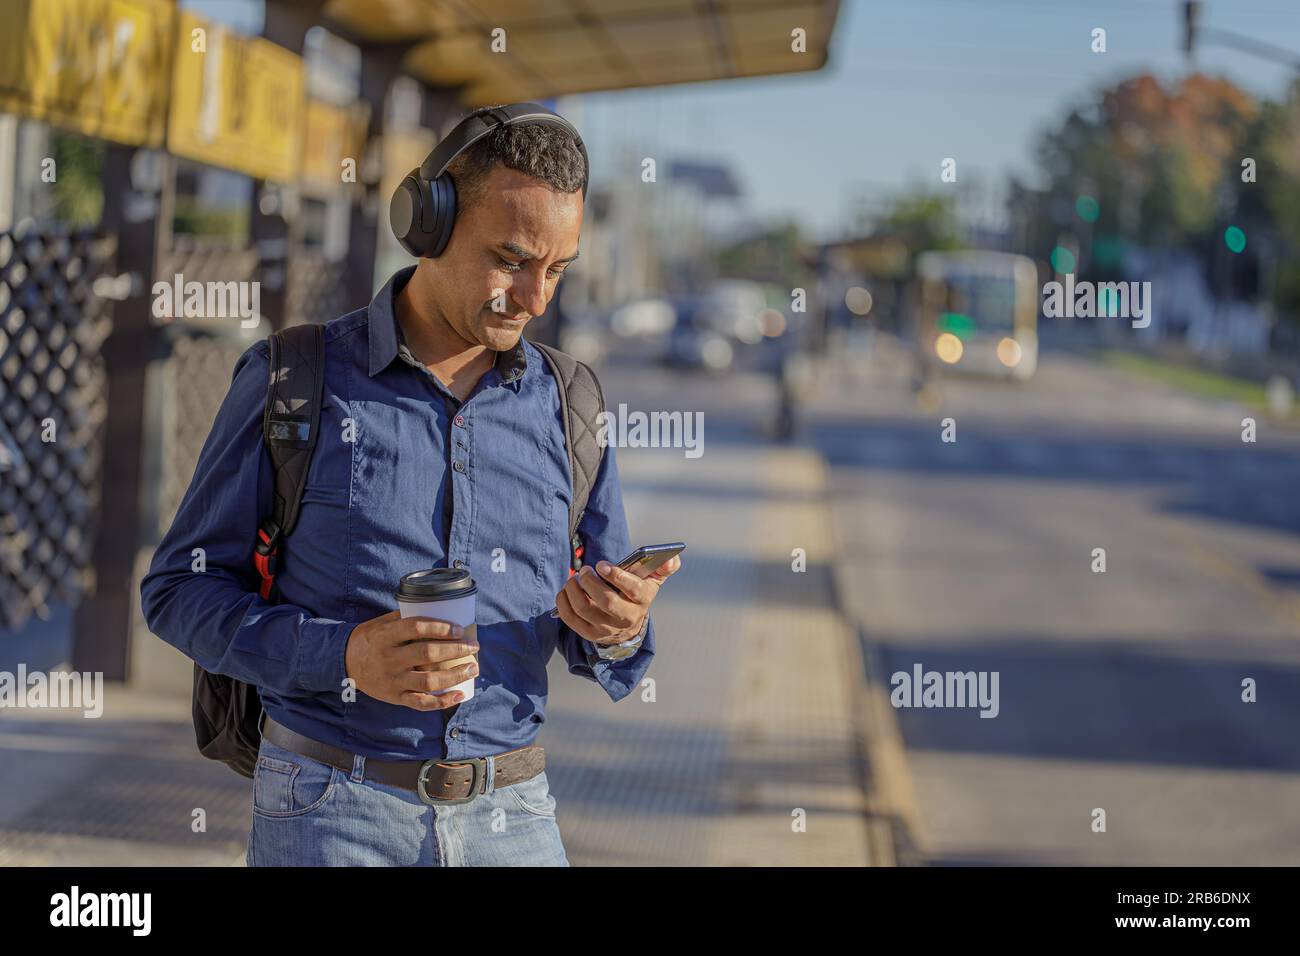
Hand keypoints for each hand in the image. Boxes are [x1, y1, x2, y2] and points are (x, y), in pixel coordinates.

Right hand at [345, 610, 479, 710]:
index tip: (460, 628)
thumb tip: (438, 610)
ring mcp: (393, 681)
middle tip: (474, 646)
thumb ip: (405, 618)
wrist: (344, 662)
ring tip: (473, 667)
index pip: (417, 628)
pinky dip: (443, 701)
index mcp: (386, 636)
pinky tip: (460, 694)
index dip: (441, 628)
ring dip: (455, 675)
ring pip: (429, 681)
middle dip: (455, 650)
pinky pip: (422, 703)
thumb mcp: (381, 623)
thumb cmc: (369, 639)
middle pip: (427, 654)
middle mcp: (390, 659)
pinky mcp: (395, 697)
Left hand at [555, 555, 681, 646]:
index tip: (602, 564)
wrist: (628, 627)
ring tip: (574, 578)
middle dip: (590, 582)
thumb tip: (673, 558)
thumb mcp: (652, 581)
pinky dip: (563, 602)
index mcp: (642, 600)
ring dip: (574, 590)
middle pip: (606, 601)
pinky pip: (571, 618)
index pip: (632, 589)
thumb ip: (664, 567)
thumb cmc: (636, 596)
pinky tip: (566, 591)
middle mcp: (625, 617)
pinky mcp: (589, 634)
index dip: (616, 576)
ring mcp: (606, 628)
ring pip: (585, 609)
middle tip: (584, 570)